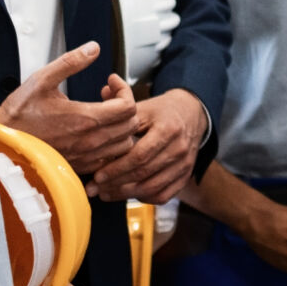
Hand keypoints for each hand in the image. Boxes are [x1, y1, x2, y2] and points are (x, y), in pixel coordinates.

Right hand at [0, 44, 139, 172]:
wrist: (3, 142)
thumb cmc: (19, 113)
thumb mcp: (42, 79)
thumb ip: (71, 62)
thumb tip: (93, 48)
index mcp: (85, 118)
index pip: (128, 107)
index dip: (124, 90)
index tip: (110, 82)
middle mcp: (90, 141)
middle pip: (131, 125)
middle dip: (125, 105)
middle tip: (108, 94)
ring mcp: (86, 156)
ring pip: (124, 145)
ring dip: (121, 126)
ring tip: (104, 113)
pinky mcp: (80, 166)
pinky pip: (110, 160)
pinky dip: (111, 145)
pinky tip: (97, 131)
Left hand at [87, 89, 208, 204]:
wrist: (191, 116)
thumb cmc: (161, 112)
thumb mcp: (143, 105)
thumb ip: (121, 103)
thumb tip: (104, 87)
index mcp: (168, 129)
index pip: (140, 155)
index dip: (117, 168)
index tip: (96, 176)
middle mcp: (179, 149)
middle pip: (145, 174)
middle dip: (116, 184)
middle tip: (94, 188)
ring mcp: (185, 164)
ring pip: (153, 188)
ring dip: (126, 194)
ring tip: (105, 194)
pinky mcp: (185, 176)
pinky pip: (164, 195)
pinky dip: (144, 198)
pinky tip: (127, 194)